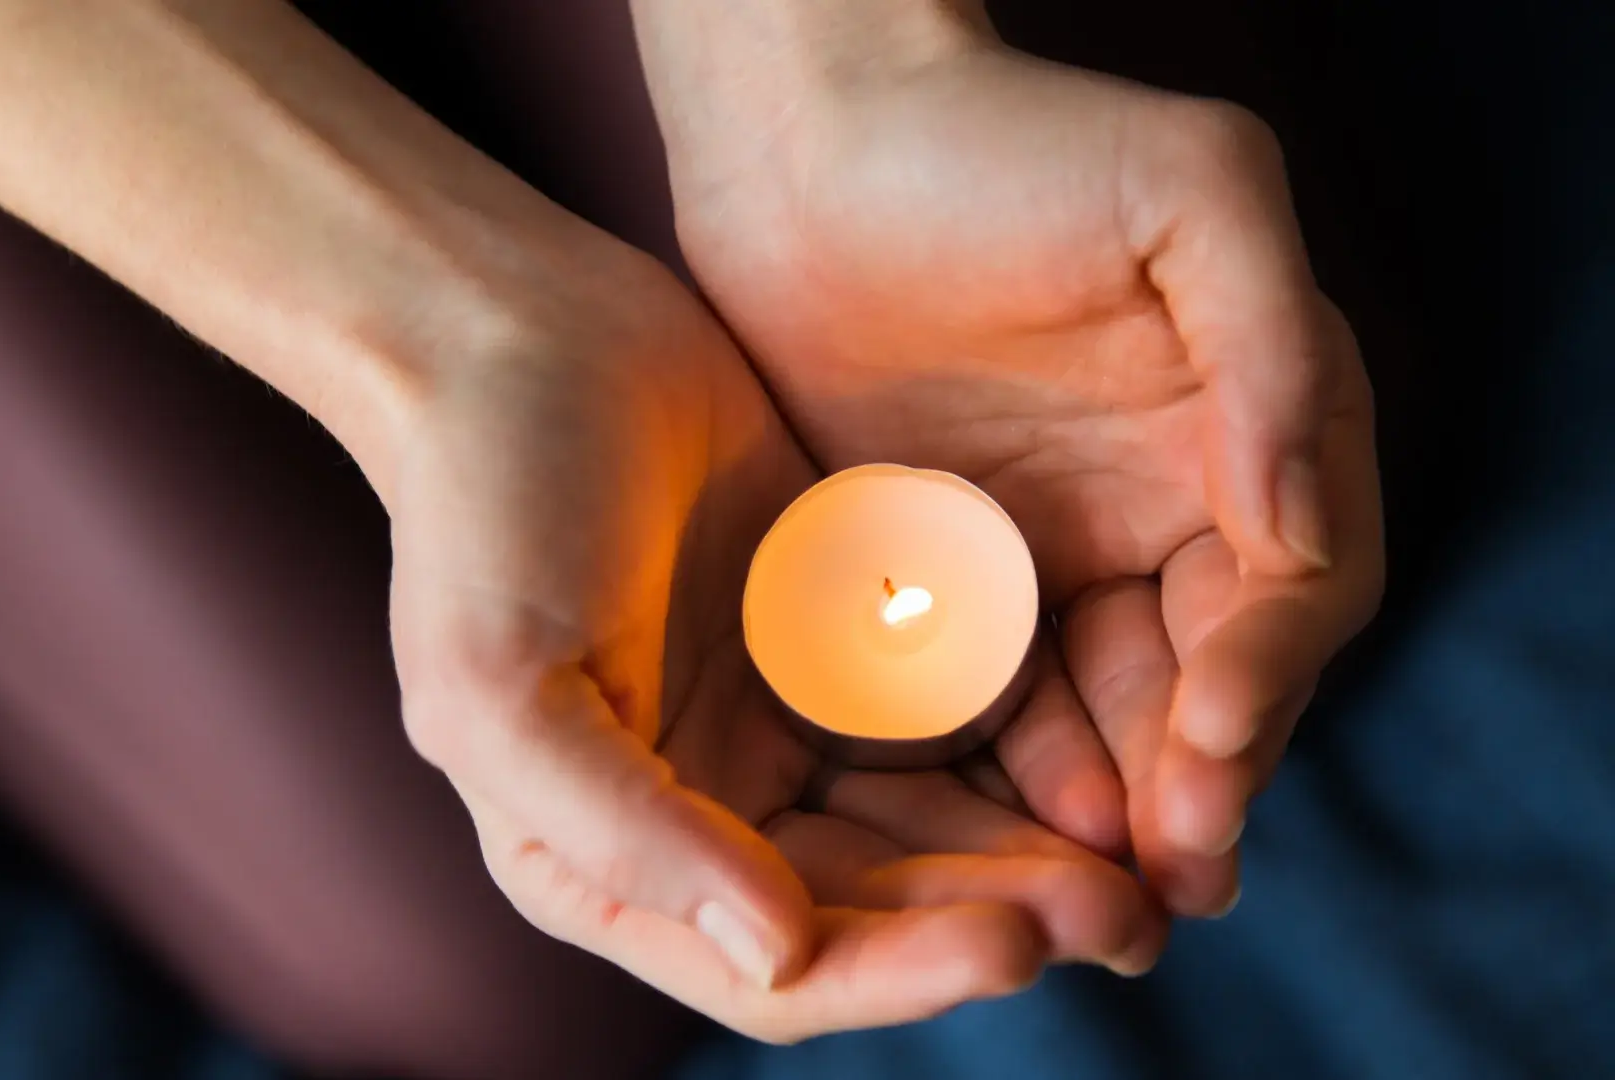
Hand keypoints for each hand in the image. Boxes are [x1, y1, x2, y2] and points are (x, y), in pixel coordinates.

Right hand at [369, 167, 1165, 1038]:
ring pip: (931, 827)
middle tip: (1122, 912)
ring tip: (1139, 861)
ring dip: (1027, 851)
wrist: (519, 329)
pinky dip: (1020, 747)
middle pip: (877, 907)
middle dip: (993, 917)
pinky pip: (946, 716)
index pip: (777, 969)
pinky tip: (1102, 749)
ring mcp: (776, 722)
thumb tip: (777, 953)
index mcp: (609, 858)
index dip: (898, 973)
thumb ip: (625, 834)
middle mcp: (702, 811)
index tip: (1013, 943)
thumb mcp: (502, 686)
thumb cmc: (484, 505)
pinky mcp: (836, 636)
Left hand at [635, 2, 1384, 915]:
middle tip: (1168, 877)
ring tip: (1092, 892)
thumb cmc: (1004, 139)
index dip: (1266, 678)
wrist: (809, 142)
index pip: (1290, 594)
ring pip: (1099, 711)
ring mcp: (1045, 550)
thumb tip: (1299, 529)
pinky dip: (1000, 765)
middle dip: (1195, 782)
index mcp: (1242, 437)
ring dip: (1107, 804)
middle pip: (1203, 680)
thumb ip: (1276, 349)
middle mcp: (1158, 510)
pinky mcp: (937, 575)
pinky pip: (982, 694)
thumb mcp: (1194, 191)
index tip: (1209, 745)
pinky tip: (992, 825)